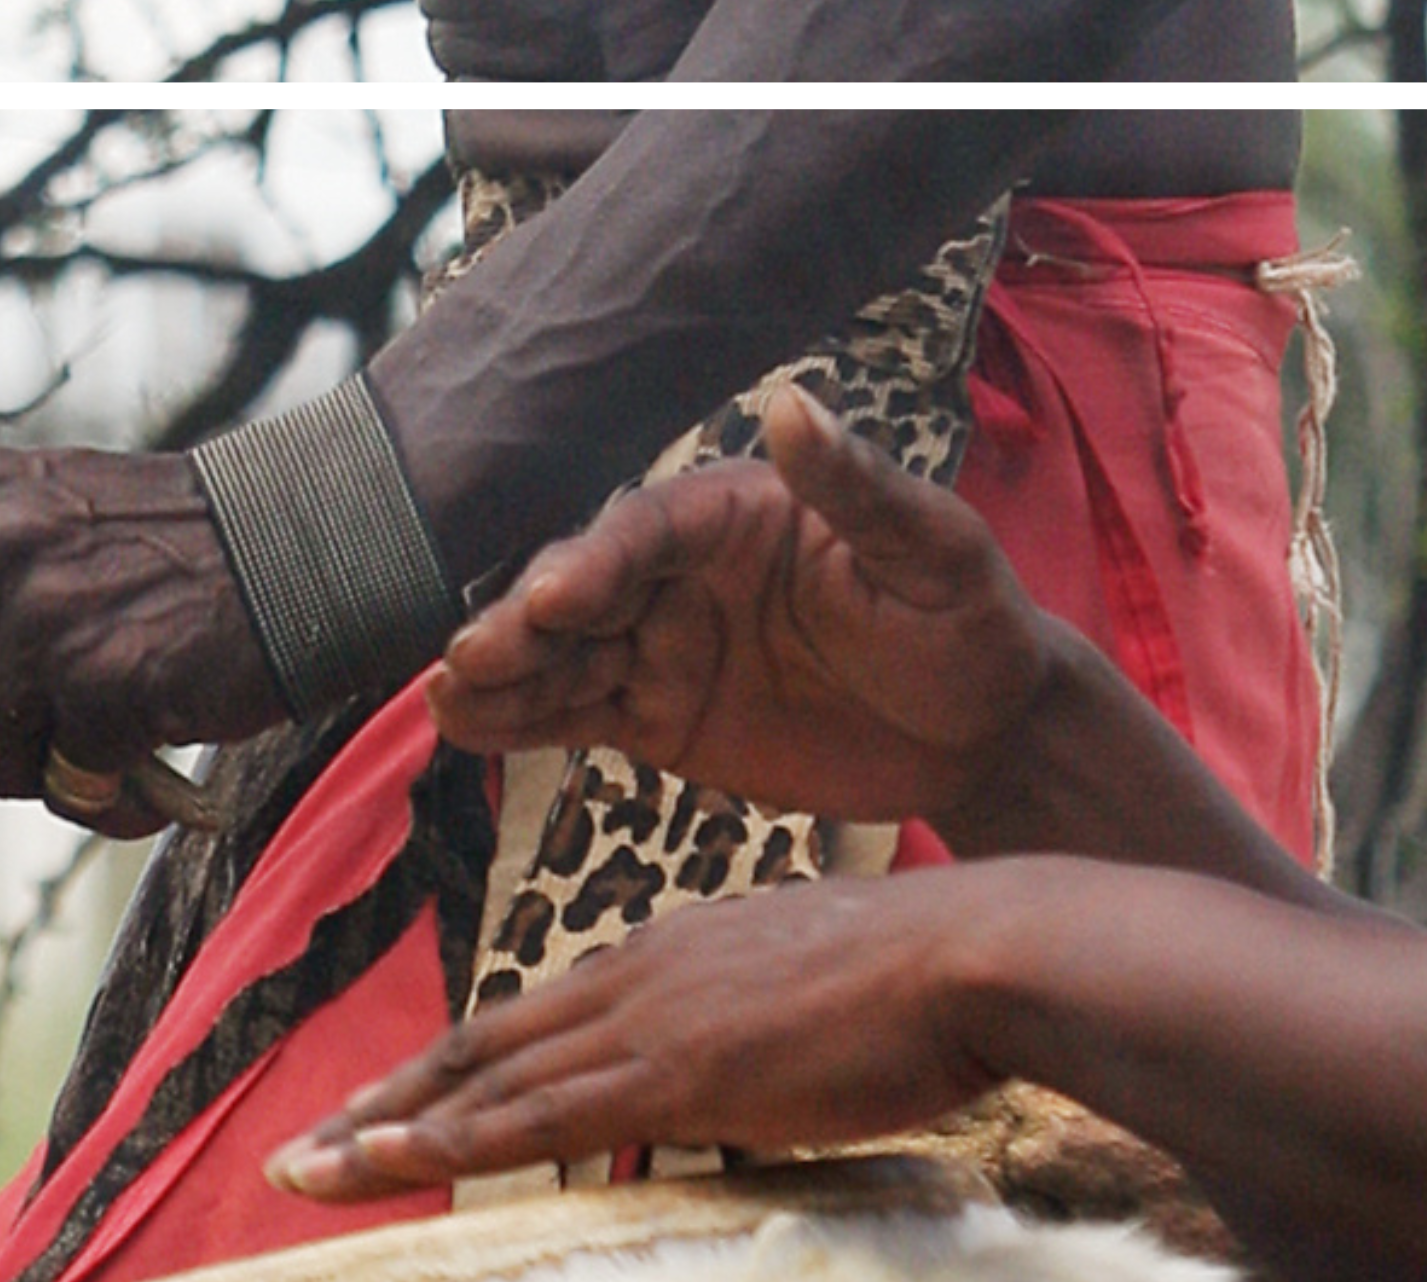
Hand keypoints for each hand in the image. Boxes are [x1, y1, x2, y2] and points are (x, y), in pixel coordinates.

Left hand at [0, 445, 286, 833]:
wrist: (313, 546)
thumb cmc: (160, 554)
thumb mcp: (26, 517)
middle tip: (41, 699)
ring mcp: (51, 613)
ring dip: (39, 766)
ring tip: (105, 719)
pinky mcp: (111, 681)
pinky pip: (66, 786)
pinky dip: (109, 794)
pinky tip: (154, 746)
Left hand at [268, 864, 1031, 1195]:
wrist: (988, 952)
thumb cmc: (939, 985)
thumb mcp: (822, 1010)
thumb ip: (765, 1051)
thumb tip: (753, 1094)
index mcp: (675, 956)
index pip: (541, 1021)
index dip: (461, 1071)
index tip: (399, 1109)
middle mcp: (637, 977)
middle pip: (481, 1044)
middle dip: (386, 1101)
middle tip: (306, 1147)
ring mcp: (645, 1021)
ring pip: (480, 1083)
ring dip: (383, 1132)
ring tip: (304, 1173)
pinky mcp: (668, 1072)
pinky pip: (526, 1118)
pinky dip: (442, 1144)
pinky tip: (378, 1168)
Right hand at [429, 384, 1061, 831]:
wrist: (981, 733)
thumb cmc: (968, 624)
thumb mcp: (933, 552)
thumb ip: (859, 487)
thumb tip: (790, 403)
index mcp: (740, 516)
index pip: (649, 530)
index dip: (596, 562)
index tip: (552, 598)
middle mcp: (685, 574)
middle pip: (583, 590)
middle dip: (521, 623)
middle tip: (473, 655)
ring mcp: (663, 646)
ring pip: (562, 656)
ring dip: (501, 674)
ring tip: (446, 698)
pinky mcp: (656, 717)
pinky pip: (573, 715)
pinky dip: (519, 722)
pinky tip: (464, 726)